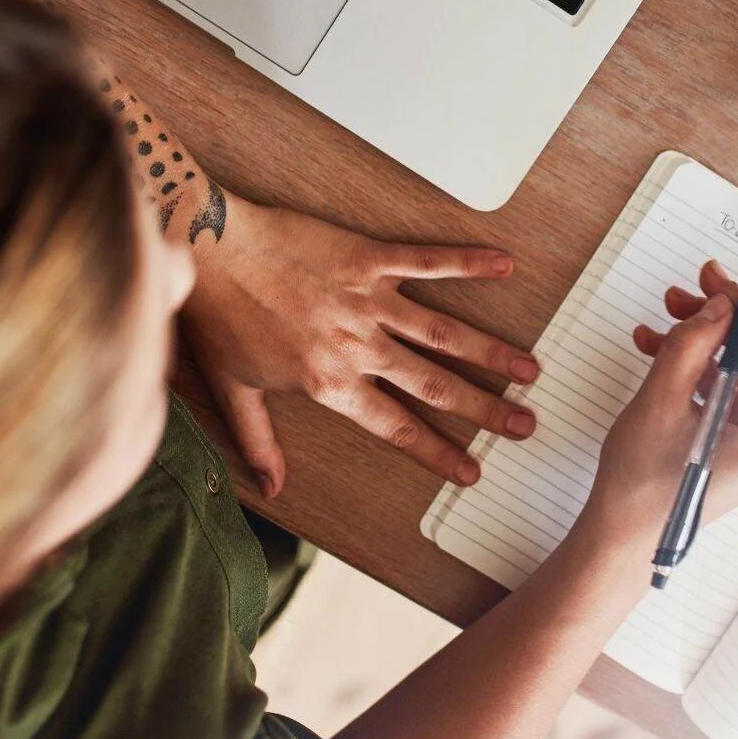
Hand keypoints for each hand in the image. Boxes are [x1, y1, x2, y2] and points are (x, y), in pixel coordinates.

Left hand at [179, 195, 540, 496]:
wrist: (209, 250)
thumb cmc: (219, 316)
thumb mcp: (234, 389)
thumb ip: (258, 441)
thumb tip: (271, 488)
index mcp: (329, 384)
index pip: (396, 428)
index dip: (438, 453)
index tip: (472, 471)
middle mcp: (358, 347)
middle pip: (434, 384)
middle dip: (485, 408)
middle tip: (525, 423)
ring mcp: (368, 300)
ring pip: (442, 332)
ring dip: (490, 352)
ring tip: (529, 367)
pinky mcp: (369, 258)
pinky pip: (427, 262)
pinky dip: (467, 264)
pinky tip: (504, 266)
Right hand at [579, 261, 737, 552]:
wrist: (619, 536)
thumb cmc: (641, 490)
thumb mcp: (660, 403)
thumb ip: (692, 346)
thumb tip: (720, 306)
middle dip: (736, 318)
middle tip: (704, 283)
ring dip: (709, 333)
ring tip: (671, 308)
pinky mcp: (732, 435)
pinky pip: (726, 384)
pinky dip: (697, 360)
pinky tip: (658, 343)